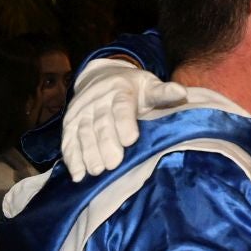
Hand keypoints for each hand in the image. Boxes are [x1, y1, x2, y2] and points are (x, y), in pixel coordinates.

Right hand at [60, 58, 188, 181]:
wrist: (100, 77)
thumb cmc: (132, 88)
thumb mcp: (149, 85)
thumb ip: (163, 93)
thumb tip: (181, 93)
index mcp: (120, 90)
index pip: (121, 107)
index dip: (124, 123)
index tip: (131, 140)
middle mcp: (97, 100)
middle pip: (101, 123)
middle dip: (106, 144)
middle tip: (113, 164)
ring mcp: (81, 112)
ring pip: (83, 133)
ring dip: (88, 153)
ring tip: (96, 171)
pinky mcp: (70, 123)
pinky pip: (68, 140)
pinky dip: (72, 158)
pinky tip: (78, 174)